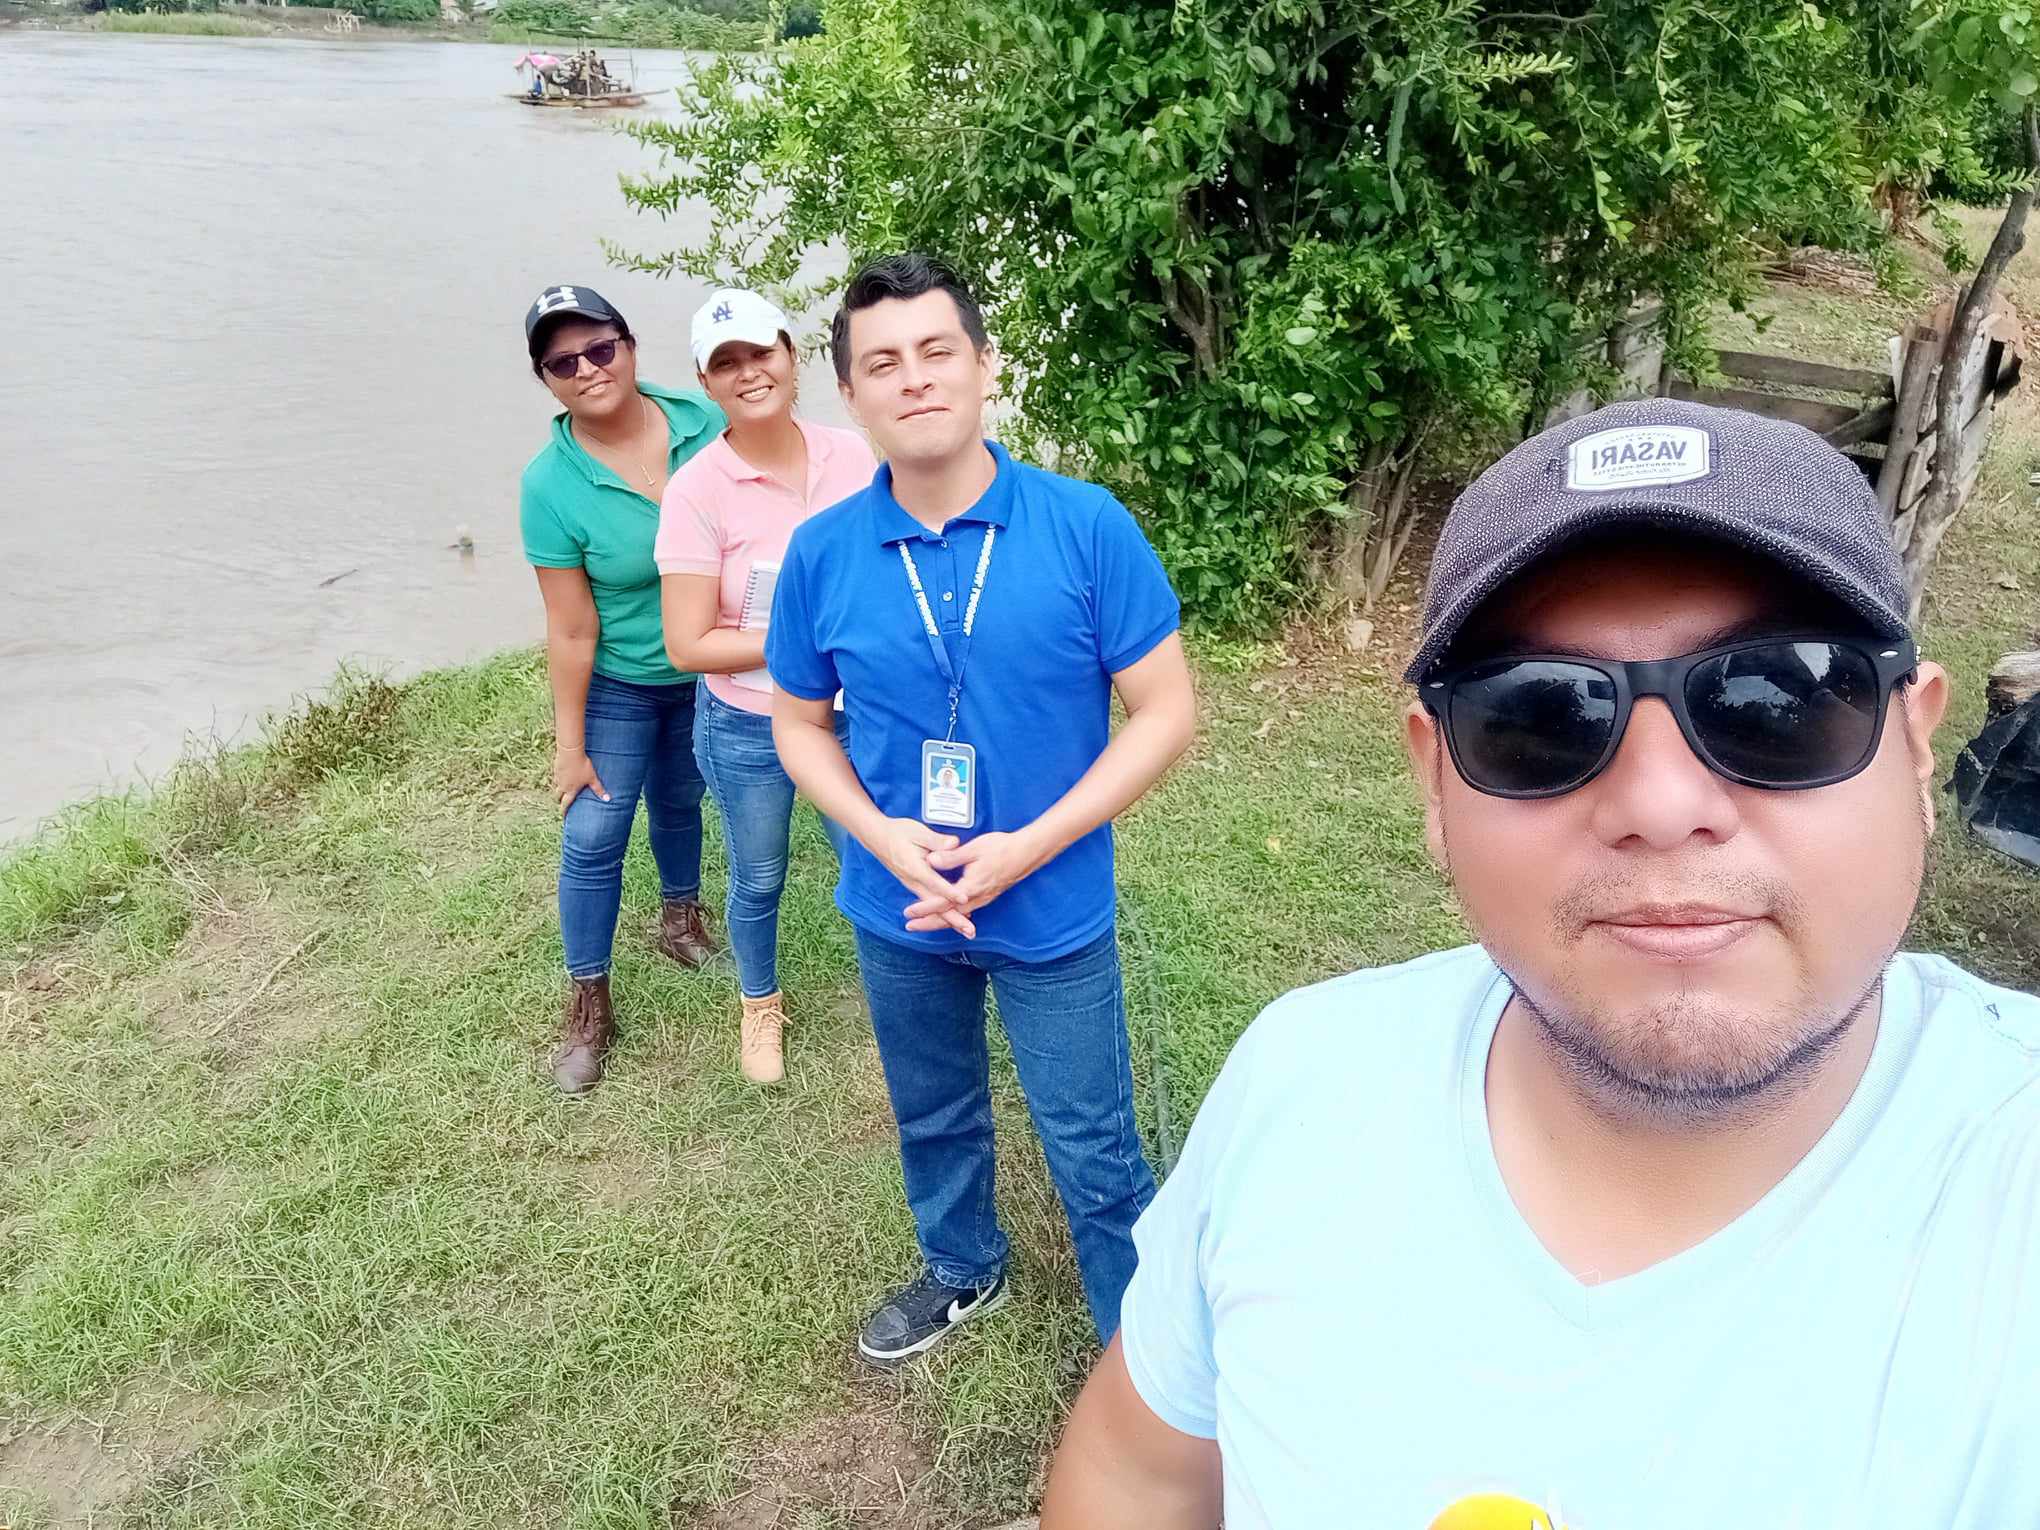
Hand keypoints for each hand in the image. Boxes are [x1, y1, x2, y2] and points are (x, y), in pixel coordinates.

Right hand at [552, 745, 608, 813]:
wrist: (570, 751)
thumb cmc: (582, 766)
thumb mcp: (592, 778)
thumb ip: (599, 789)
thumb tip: (608, 799)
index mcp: (570, 790)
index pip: (565, 804)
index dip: (564, 811)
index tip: (564, 815)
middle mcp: (562, 785)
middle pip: (557, 797)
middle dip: (560, 801)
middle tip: (562, 803)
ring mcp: (557, 777)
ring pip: (556, 786)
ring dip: (558, 790)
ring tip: (563, 790)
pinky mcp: (555, 769)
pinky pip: (556, 777)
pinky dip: (558, 779)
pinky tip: (563, 775)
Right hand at [872, 817, 976, 937]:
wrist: (877, 837)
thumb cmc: (898, 832)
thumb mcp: (919, 832)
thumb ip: (937, 841)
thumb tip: (954, 844)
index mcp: (916, 868)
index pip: (936, 883)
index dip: (951, 892)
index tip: (965, 899)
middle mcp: (913, 881)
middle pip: (935, 904)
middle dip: (953, 918)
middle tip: (970, 931)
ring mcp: (913, 885)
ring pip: (932, 908)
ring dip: (949, 920)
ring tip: (965, 931)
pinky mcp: (914, 885)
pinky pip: (929, 903)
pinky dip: (941, 913)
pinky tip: (953, 919)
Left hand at [902, 829, 1048, 933]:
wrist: (1028, 852)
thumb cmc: (1002, 847)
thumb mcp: (974, 849)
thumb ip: (951, 857)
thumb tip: (930, 861)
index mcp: (971, 887)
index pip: (942, 902)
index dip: (924, 908)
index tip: (909, 913)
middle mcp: (978, 897)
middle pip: (949, 916)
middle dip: (929, 923)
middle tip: (910, 927)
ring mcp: (985, 898)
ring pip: (959, 916)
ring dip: (941, 921)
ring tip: (925, 925)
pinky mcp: (989, 895)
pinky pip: (969, 911)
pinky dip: (956, 917)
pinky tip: (951, 916)